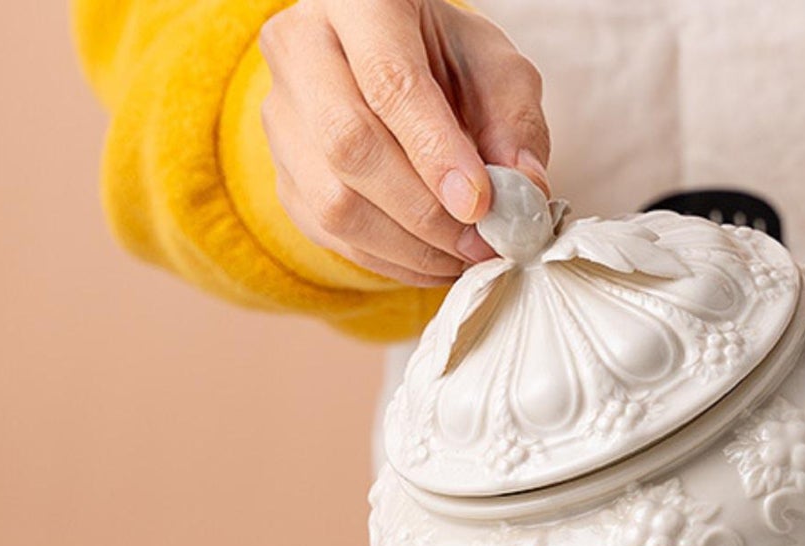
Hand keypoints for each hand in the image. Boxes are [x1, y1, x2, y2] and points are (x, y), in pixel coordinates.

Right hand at [259, 0, 549, 286]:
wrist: (381, 64)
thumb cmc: (439, 56)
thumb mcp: (491, 66)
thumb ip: (514, 120)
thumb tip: (523, 189)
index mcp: (357, 1)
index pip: (387, 82)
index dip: (435, 152)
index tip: (480, 204)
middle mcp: (301, 50)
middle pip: (349, 145)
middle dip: (423, 211)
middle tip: (480, 242)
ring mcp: (281, 119)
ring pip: (333, 203)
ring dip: (409, 247)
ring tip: (464, 256)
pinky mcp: (282, 177)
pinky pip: (331, 236)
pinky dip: (390, 261)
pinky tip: (434, 260)